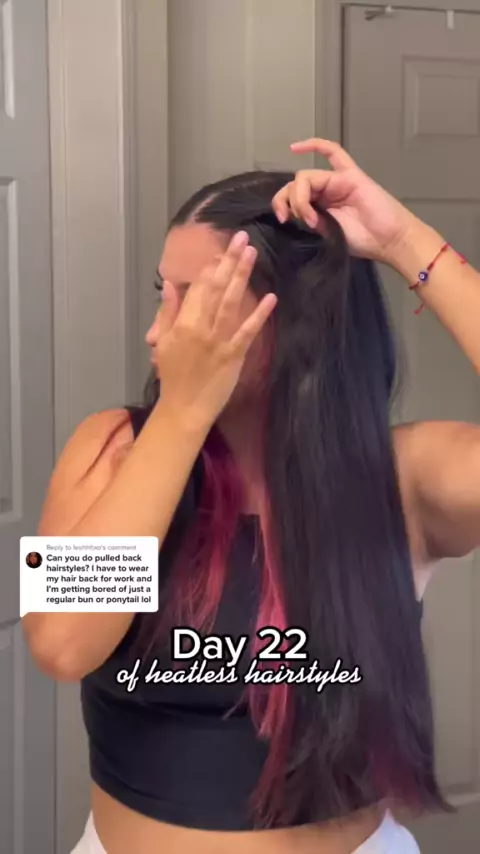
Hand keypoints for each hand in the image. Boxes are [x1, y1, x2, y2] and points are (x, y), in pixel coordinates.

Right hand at [154, 232, 276, 427]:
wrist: (184, 408)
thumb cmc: (173, 376)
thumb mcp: (162, 343)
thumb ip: (167, 313)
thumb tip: (169, 285)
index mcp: (182, 323)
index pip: (197, 288)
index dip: (210, 267)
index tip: (221, 250)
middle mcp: (200, 328)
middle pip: (215, 288)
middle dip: (228, 261)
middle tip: (241, 237)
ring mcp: (218, 341)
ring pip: (231, 302)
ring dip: (242, 276)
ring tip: (252, 254)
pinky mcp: (234, 355)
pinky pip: (248, 331)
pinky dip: (259, 314)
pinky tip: (270, 297)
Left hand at [272, 138, 416, 264]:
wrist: (389, 240)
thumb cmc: (363, 241)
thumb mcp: (327, 234)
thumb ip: (309, 221)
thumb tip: (289, 213)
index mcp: (316, 205)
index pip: (290, 195)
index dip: (281, 204)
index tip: (284, 220)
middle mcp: (324, 190)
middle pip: (295, 184)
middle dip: (290, 202)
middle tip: (300, 221)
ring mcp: (337, 180)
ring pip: (306, 176)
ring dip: (301, 197)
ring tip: (314, 219)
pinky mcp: (350, 174)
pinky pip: (332, 152)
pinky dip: (314, 145)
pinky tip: (294, 148)